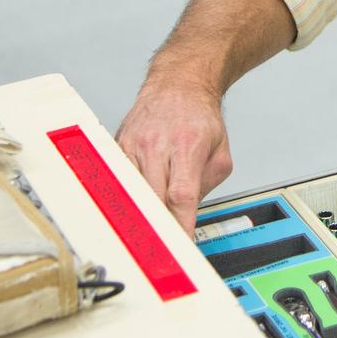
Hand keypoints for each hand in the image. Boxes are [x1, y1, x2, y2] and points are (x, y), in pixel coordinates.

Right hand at [116, 80, 232, 234]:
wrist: (179, 83)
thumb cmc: (200, 116)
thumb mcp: (220, 151)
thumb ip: (207, 184)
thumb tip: (186, 214)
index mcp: (187, 146)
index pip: (181, 195)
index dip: (178, 225)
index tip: (179, 248)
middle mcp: (157, 145)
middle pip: (151, 198)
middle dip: (155, 229)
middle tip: (159, 254)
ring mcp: (133, 145)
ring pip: (128, 192)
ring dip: (135, 217)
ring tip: (139, 241)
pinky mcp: (117, 146)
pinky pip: (116, 180)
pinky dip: (121, 200)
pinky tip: (123, 215)